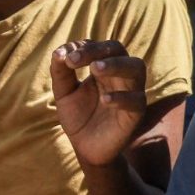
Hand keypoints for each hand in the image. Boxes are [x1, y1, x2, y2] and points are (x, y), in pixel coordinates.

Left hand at [50, 40, 147, 167]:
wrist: (85, 147)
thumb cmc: (78, 116)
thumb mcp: (64, 93)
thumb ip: (61, 73)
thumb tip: (58, 53)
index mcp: (104, 66)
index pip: (98, 47)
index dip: (83, 48)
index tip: (65, 58)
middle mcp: (120, 74)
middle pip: (118, 50)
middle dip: (98, 51)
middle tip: (76, 60)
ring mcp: (131, 92)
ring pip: (136, 68)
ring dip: (116, 65)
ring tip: (95, 69)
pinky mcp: (136, 113)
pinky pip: (136, 100)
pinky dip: (122, 97)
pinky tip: (105, 100)